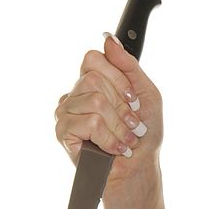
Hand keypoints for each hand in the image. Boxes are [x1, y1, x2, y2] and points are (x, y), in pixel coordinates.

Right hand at [54, 33, 162, 195]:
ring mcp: (66, 112)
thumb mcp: (146, 94)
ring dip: (119, 125)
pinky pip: (88, 122)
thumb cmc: (143, 135)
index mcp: (93, 81)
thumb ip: (128, 66)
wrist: (138, 169)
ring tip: (124, 140)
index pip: (93, 58)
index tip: (133, 101)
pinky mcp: (63, 132)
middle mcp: (75, 93)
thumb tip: (108, 39)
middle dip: (121, 106)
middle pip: (94, 79)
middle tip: (131, 125)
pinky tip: (113, 148)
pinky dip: (108, 137)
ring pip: (94, 101)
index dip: (118, 79)